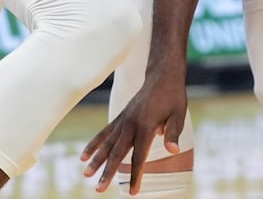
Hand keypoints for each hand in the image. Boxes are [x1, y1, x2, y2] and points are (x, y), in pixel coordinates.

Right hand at [82, 77, 188, 193]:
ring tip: (86, 175)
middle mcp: (131, 124)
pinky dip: (94, 144)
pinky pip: (104, 133)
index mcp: (146, 126)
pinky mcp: (120, 117)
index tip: (133, 192)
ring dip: (96, 160)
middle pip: (117, 152)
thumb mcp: (179, 114)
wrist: (162, 76)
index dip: (136, 175)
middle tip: (99, 189)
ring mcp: (123, 120)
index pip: (140, 156)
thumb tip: (173, 150)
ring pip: (107, 143)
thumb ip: (173, 133)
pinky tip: (83, 156)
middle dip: (108, 172)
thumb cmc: (173, 97)